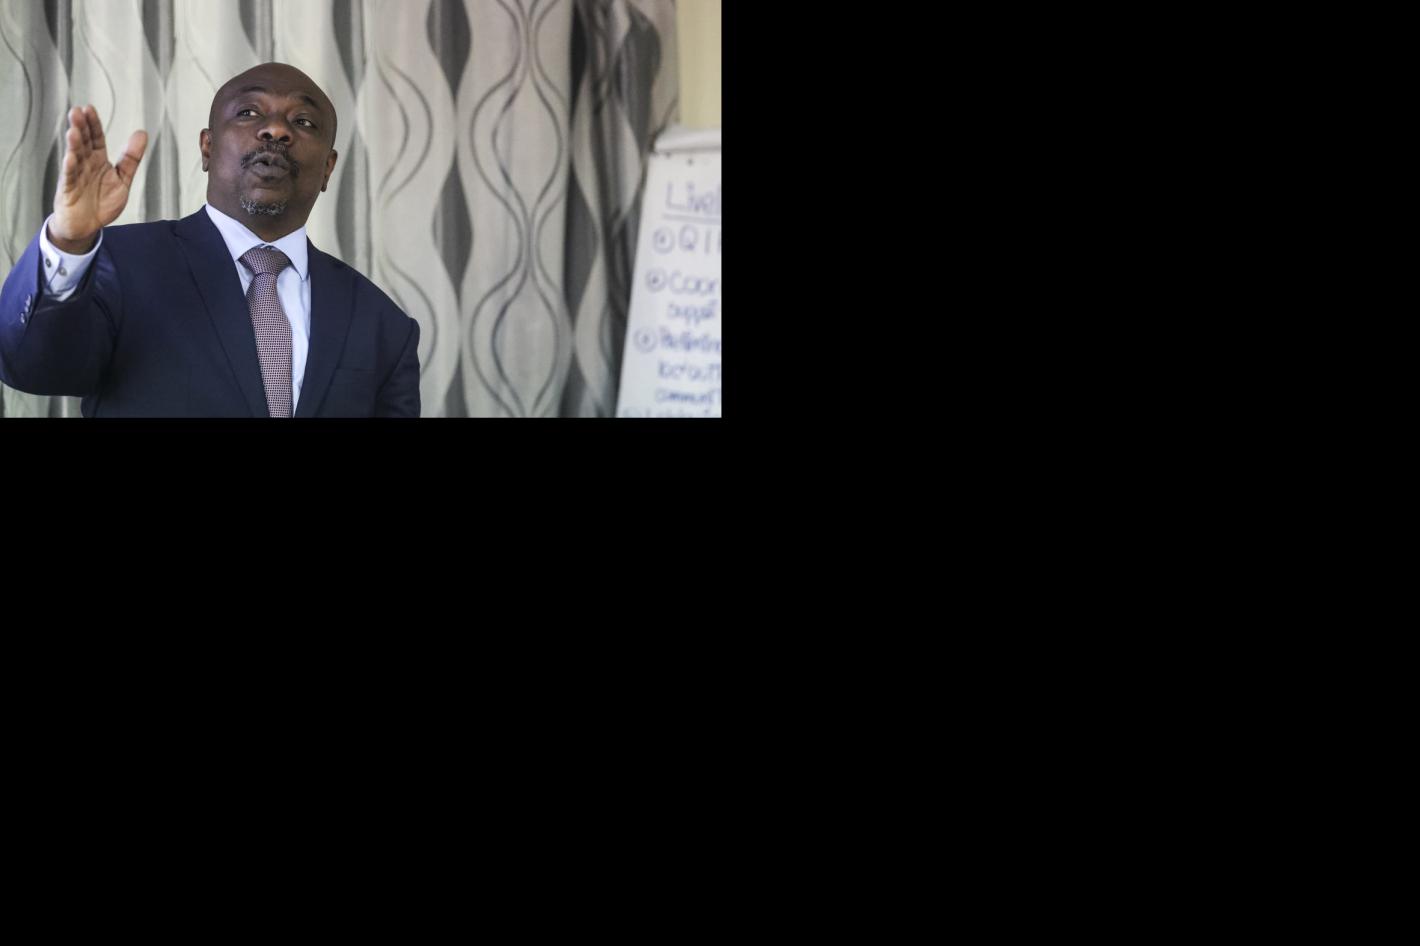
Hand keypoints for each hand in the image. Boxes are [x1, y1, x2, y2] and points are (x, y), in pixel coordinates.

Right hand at [47, 105, 146, 254]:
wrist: (88, 225)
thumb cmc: (103, 201)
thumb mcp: (122, 179)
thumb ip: (131, 158)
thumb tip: (142, 133)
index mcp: (98, 160)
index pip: (96, 138)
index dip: (93, 124)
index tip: (89, 108)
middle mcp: (85, 164)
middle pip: (83, 143)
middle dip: (80, 127)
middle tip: (77, 112)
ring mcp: (76, 176)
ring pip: (75, 157)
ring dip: (74, 144)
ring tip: (73, 130)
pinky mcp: (69, 190)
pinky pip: (70, 178)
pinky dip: (70, 167)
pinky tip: (70, 157)